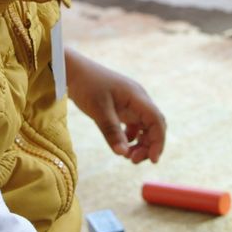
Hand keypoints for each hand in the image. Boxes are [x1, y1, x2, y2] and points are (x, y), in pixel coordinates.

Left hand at [65, 47, 165, 163]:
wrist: (73, 70)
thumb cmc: (86, 85)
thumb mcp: (98, 110)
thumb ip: (112, 131)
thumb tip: (123, 154)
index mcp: (137, 97)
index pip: (157, 121)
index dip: (158, 141)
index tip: (153, 160)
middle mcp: (138, 100)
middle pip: (154, 126)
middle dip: (149, 145)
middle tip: (133, 160)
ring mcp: (131, 104)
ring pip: (145, 128)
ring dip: (140, 144)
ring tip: (128, 157)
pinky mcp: (122, 107)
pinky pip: (134, 126)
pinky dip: (131, 138)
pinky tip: (121, 146)